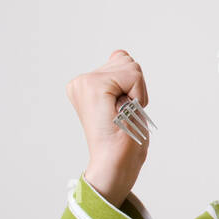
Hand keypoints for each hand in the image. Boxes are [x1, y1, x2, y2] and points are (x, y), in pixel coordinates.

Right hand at [66, 49, 151, 204]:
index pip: (122, 63)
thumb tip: (119, 53)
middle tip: (122, 115)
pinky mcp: (94, 85)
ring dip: (137, 94)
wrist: (114, 164)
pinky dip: (138, 96)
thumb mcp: (124, 102)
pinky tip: (123, 114)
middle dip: (135, 88)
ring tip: (122, 116)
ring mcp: (85, 82)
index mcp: (84, 85)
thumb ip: (120, 76)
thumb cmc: (123, 141)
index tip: (120, 112)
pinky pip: (133, 76)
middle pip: (127, 62)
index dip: (132, 89)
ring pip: (131, 67)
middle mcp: (80, 81)